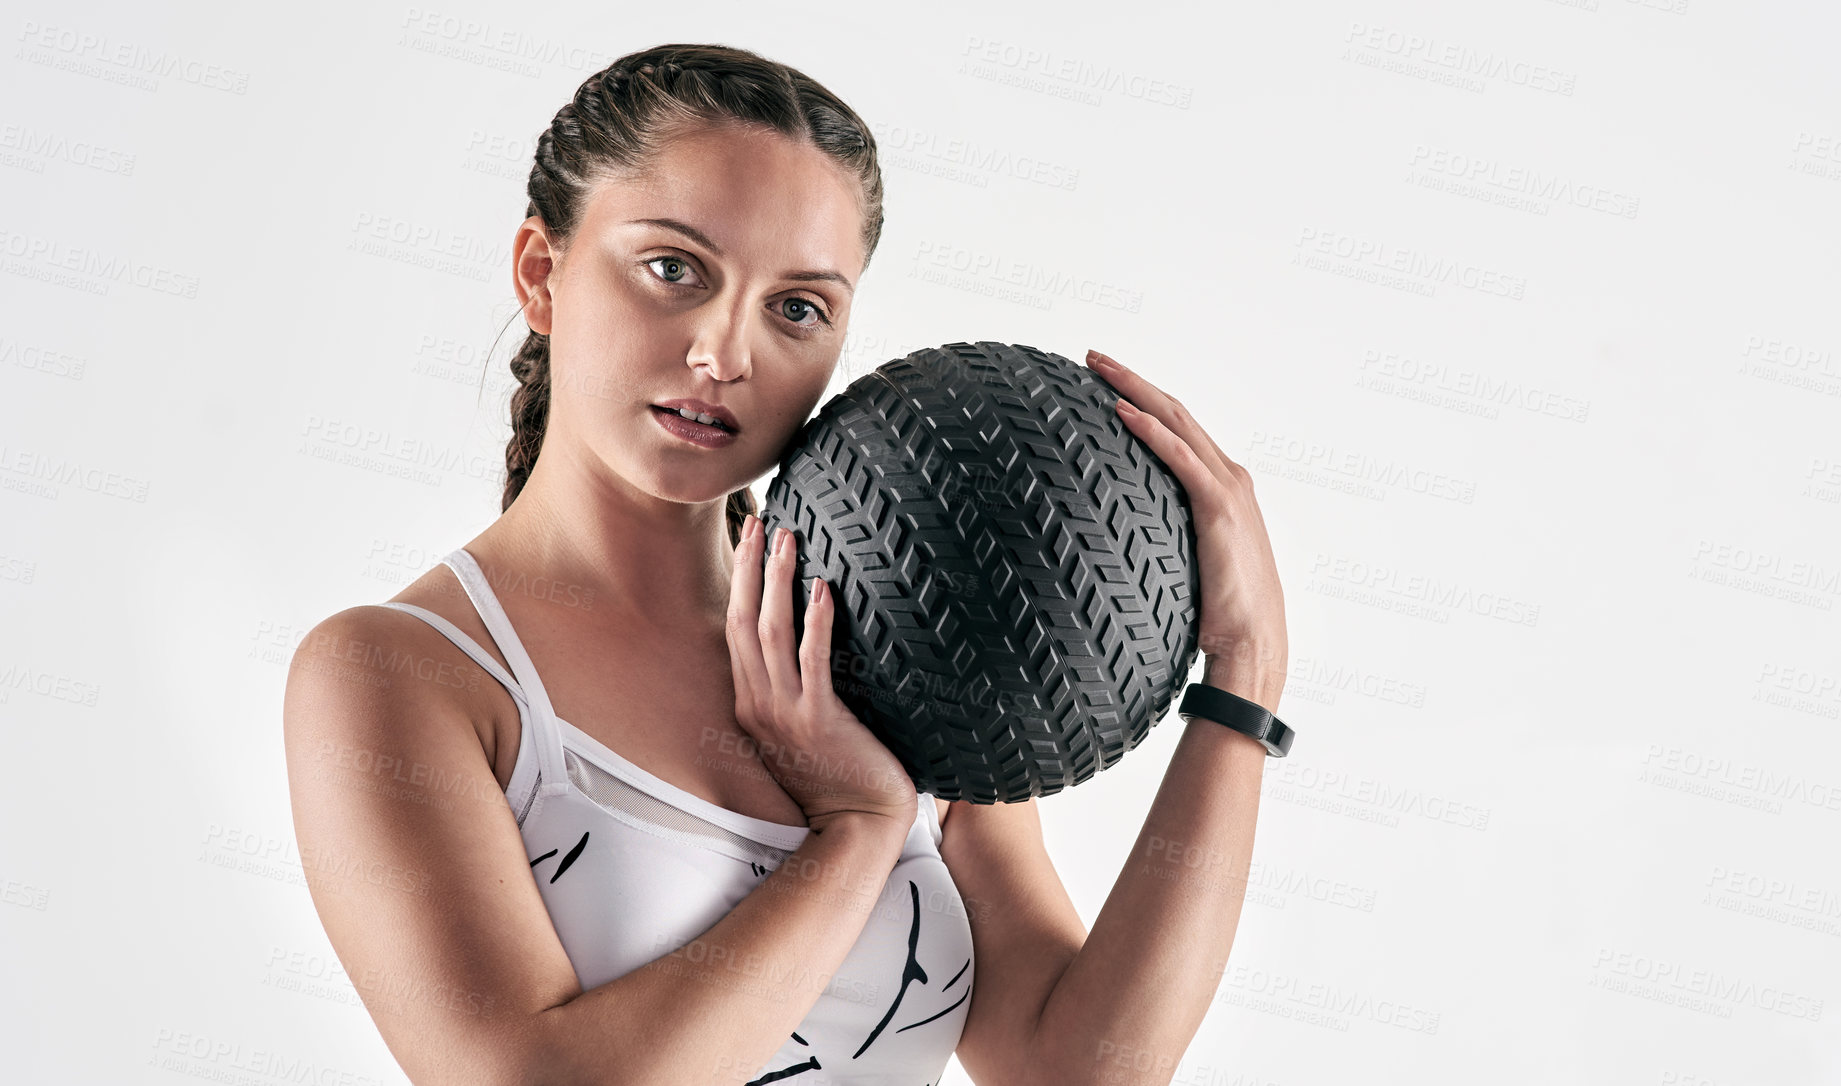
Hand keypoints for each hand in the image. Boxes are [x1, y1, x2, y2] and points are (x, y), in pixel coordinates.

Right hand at [726, 513, 920, 835]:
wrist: (857, 825)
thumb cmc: (839, 776)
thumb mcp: (800, 729)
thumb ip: (794, 688)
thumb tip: (808, 641)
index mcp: (750, 704)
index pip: (736, 629)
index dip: (742, 581)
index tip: (752, 538)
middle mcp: (759, 705)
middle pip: (744, 621)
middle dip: (751, 567)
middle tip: (762, 518)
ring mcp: (785, 714)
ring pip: (771, 633)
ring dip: (778, 581)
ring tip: (789, 537)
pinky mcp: (818, 722)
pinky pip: (813, 662)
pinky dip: (814, 622)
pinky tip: (822, 589)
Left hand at [1086, 348, 1288, 698]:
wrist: (1253, 643)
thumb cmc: (1221, 615)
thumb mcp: (1189, 563)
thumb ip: (1166, 539)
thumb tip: (1119, 543)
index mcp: (1225, 487)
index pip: (1179, 428)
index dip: (1144, 399)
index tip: (1107, 381)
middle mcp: (1230, 477)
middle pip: (1175, 412)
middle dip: (1133, 378)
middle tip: (1093, 356)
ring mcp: (1227, 489)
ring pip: (1176, 421)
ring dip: (1135, 388)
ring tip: (1097, 367)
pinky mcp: (1218, 508)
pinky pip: (1179, 457)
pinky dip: (1150, 429)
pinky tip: (1119, 411)